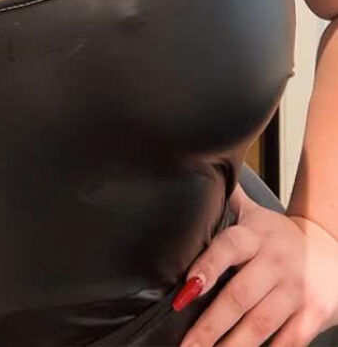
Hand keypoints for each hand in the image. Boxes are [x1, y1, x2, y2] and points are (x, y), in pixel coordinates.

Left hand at [175, 187, 337, 346]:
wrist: (332, 249)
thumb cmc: (279, 236)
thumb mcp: (254, 214)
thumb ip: (226, 202)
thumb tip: (193, 178)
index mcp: (256, 235)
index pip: (229, 247)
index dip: (208, 266)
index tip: (187, 288)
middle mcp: (275, 262)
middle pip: (240, 296)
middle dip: (210, 324)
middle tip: (187, 345)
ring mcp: (296, 290)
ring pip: (260, 324)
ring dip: (232, 346)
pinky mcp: (314, 314)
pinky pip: (287, 341)